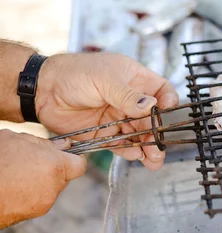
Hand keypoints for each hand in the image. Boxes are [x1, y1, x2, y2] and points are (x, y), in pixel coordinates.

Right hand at [0, 129, 86, 228]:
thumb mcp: (16, 140)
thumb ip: (45, 143)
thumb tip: (64, 145)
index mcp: (54, 166)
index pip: (80, 164)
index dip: (73, 158)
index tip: (64, 154)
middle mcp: (53, 187)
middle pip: (64, 176)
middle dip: (53, 168)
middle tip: (32, 161)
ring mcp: (43, 203)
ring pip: (50, 188)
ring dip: (40, 181)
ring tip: (17, 173)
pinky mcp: (31, 214)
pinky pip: (38, 199)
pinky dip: (29, 193)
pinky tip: (12, 186)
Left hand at [36, 52, 178, 170]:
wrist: (42, 90)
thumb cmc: (73, 73)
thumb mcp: (104, 79)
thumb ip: (128, 95)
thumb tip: (151, 106)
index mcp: (134, 79)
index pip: (161, 91)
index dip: (167, 102)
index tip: (167, 113)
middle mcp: (130, 99)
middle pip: (152, 118)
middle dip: (157, 132)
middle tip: (159, 146)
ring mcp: (118, 117)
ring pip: (140, 134)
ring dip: (148, 147)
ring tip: (153, 159)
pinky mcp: (105, 133)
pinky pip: (122, 145)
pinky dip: (130, 152)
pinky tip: (136, 156)